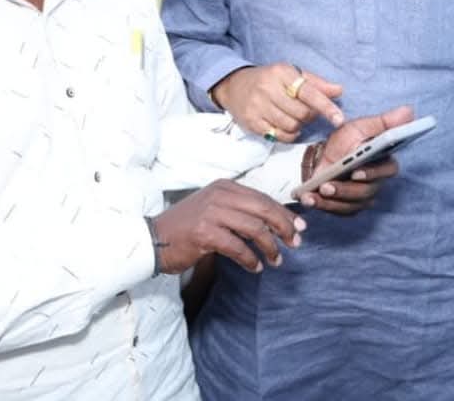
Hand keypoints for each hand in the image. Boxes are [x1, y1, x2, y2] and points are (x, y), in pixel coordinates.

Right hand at [151, 179, 305, 274]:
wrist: (154, 239)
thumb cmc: (187, 227)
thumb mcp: (214, 209)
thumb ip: (240, 211)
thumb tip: (274, 223)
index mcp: (225, 187)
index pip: (262, 198)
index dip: (283, 213)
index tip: (299, 227)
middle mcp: (219, 195)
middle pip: (263, 209)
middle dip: (283, 227)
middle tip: (295, 242)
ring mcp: (211, 213)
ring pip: (254, 228)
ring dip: (269, 247)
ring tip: (276, 260)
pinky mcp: (204, 233)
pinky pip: (237, 247)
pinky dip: (250, 259)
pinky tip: (255, 267)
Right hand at [211, 63, 343, 142]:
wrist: (233, 85)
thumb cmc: (268, 79)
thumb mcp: (291, 74)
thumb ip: (316, 83)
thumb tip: (339, 91)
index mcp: (281, 73)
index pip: (308, 92)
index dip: (326, 107)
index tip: (339, 119)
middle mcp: (268, 88)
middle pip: (302, 113)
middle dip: (309, 116)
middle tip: (305, 111)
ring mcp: (258, 106)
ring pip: (291, 126)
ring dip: (298, 126)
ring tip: (293, 116)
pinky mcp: (252, 122)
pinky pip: (279, 135)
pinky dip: (288, 134)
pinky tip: (285, 126)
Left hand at [296, 105, 414, 213]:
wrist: (323, 156)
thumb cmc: (345, 141)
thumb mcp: (362, 127)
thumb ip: (385, 122)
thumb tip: (410, 111)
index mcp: (384, 162)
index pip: (387, 171)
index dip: (372, 173)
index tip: (356, 172)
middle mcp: (376, 183)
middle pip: (366, 192)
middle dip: (345, 190)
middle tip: (327, 185)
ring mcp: (363, 197)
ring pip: (351, 204)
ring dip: (331, 200)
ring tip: (315, 192)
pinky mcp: (349, 207)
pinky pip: (338, 210)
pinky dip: (322, 205)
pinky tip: (308, 199)